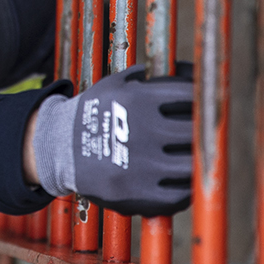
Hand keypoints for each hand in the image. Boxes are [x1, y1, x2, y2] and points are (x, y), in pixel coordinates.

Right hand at [27, 63, 192, 216]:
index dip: (203, 100)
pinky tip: (183, 182)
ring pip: (191, 165)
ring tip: (196, 158)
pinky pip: (178, 195)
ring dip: (197, 161)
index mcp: (138, 99)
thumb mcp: (110, 85)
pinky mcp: (136, 193)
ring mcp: (141, 164)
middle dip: (202, 132)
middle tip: (206, 134)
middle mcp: (142, 130)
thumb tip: (184, 69)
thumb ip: (145, 77)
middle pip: (195, 131)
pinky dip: (186, 189)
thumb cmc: (91, 114)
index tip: (206, 106)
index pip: (189, 95)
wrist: (58, 149)